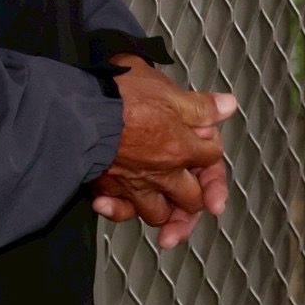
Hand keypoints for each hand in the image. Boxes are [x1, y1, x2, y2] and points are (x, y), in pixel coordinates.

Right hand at [94, 57, 235, 248]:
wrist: (77, 111)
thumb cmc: (120, 96)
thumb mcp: (167, 91)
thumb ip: (199, 106)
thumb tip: (226, 107)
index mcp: (181, 148)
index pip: (212, 158)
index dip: (211, 148)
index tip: (204, 139)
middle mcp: (161, 173)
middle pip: (191, 199)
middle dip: (197, 200)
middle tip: (201, 200)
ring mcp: (134, 185)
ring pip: (157, 214)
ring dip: (163, 214)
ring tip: (165, 210)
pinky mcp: (107, 188)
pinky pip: (119, 211)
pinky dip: (119, 211)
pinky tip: (117, 205)